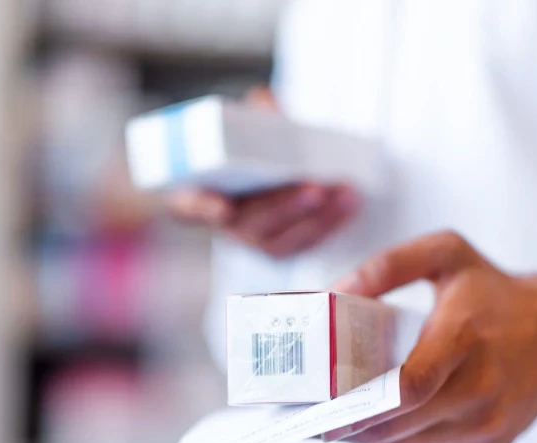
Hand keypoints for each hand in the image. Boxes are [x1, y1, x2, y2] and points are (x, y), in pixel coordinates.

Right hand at [165, 87, 359, 257]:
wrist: (275, 162)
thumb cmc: (251, 142)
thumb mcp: (250, 121)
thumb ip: (255, 113)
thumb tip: (266, 104)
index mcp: (196, 192)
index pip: (187, 206)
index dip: (201, 208)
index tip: (222, 206)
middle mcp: (223, 222)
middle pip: (247, 225)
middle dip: (283, 206)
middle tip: (312, 186)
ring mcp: (252, 238)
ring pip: (279, 240)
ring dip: (315, 217)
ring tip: (342, 191)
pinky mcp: (282, 244)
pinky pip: (304, 243)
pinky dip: (330, 221)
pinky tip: (349, 200)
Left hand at [322, 230, 536, 442]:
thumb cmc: (493, 290)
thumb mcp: (446, 253)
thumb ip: (387, 265)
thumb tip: (333, 294)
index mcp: (466, 338)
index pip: (408, 386)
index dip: (360, 404)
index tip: (322, 406)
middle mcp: (482, 388)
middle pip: (400, 424)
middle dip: (350, 425)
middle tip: (314, 416)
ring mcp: (491, 423)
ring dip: (368, 439)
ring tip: (337, 422)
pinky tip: (378, 427)